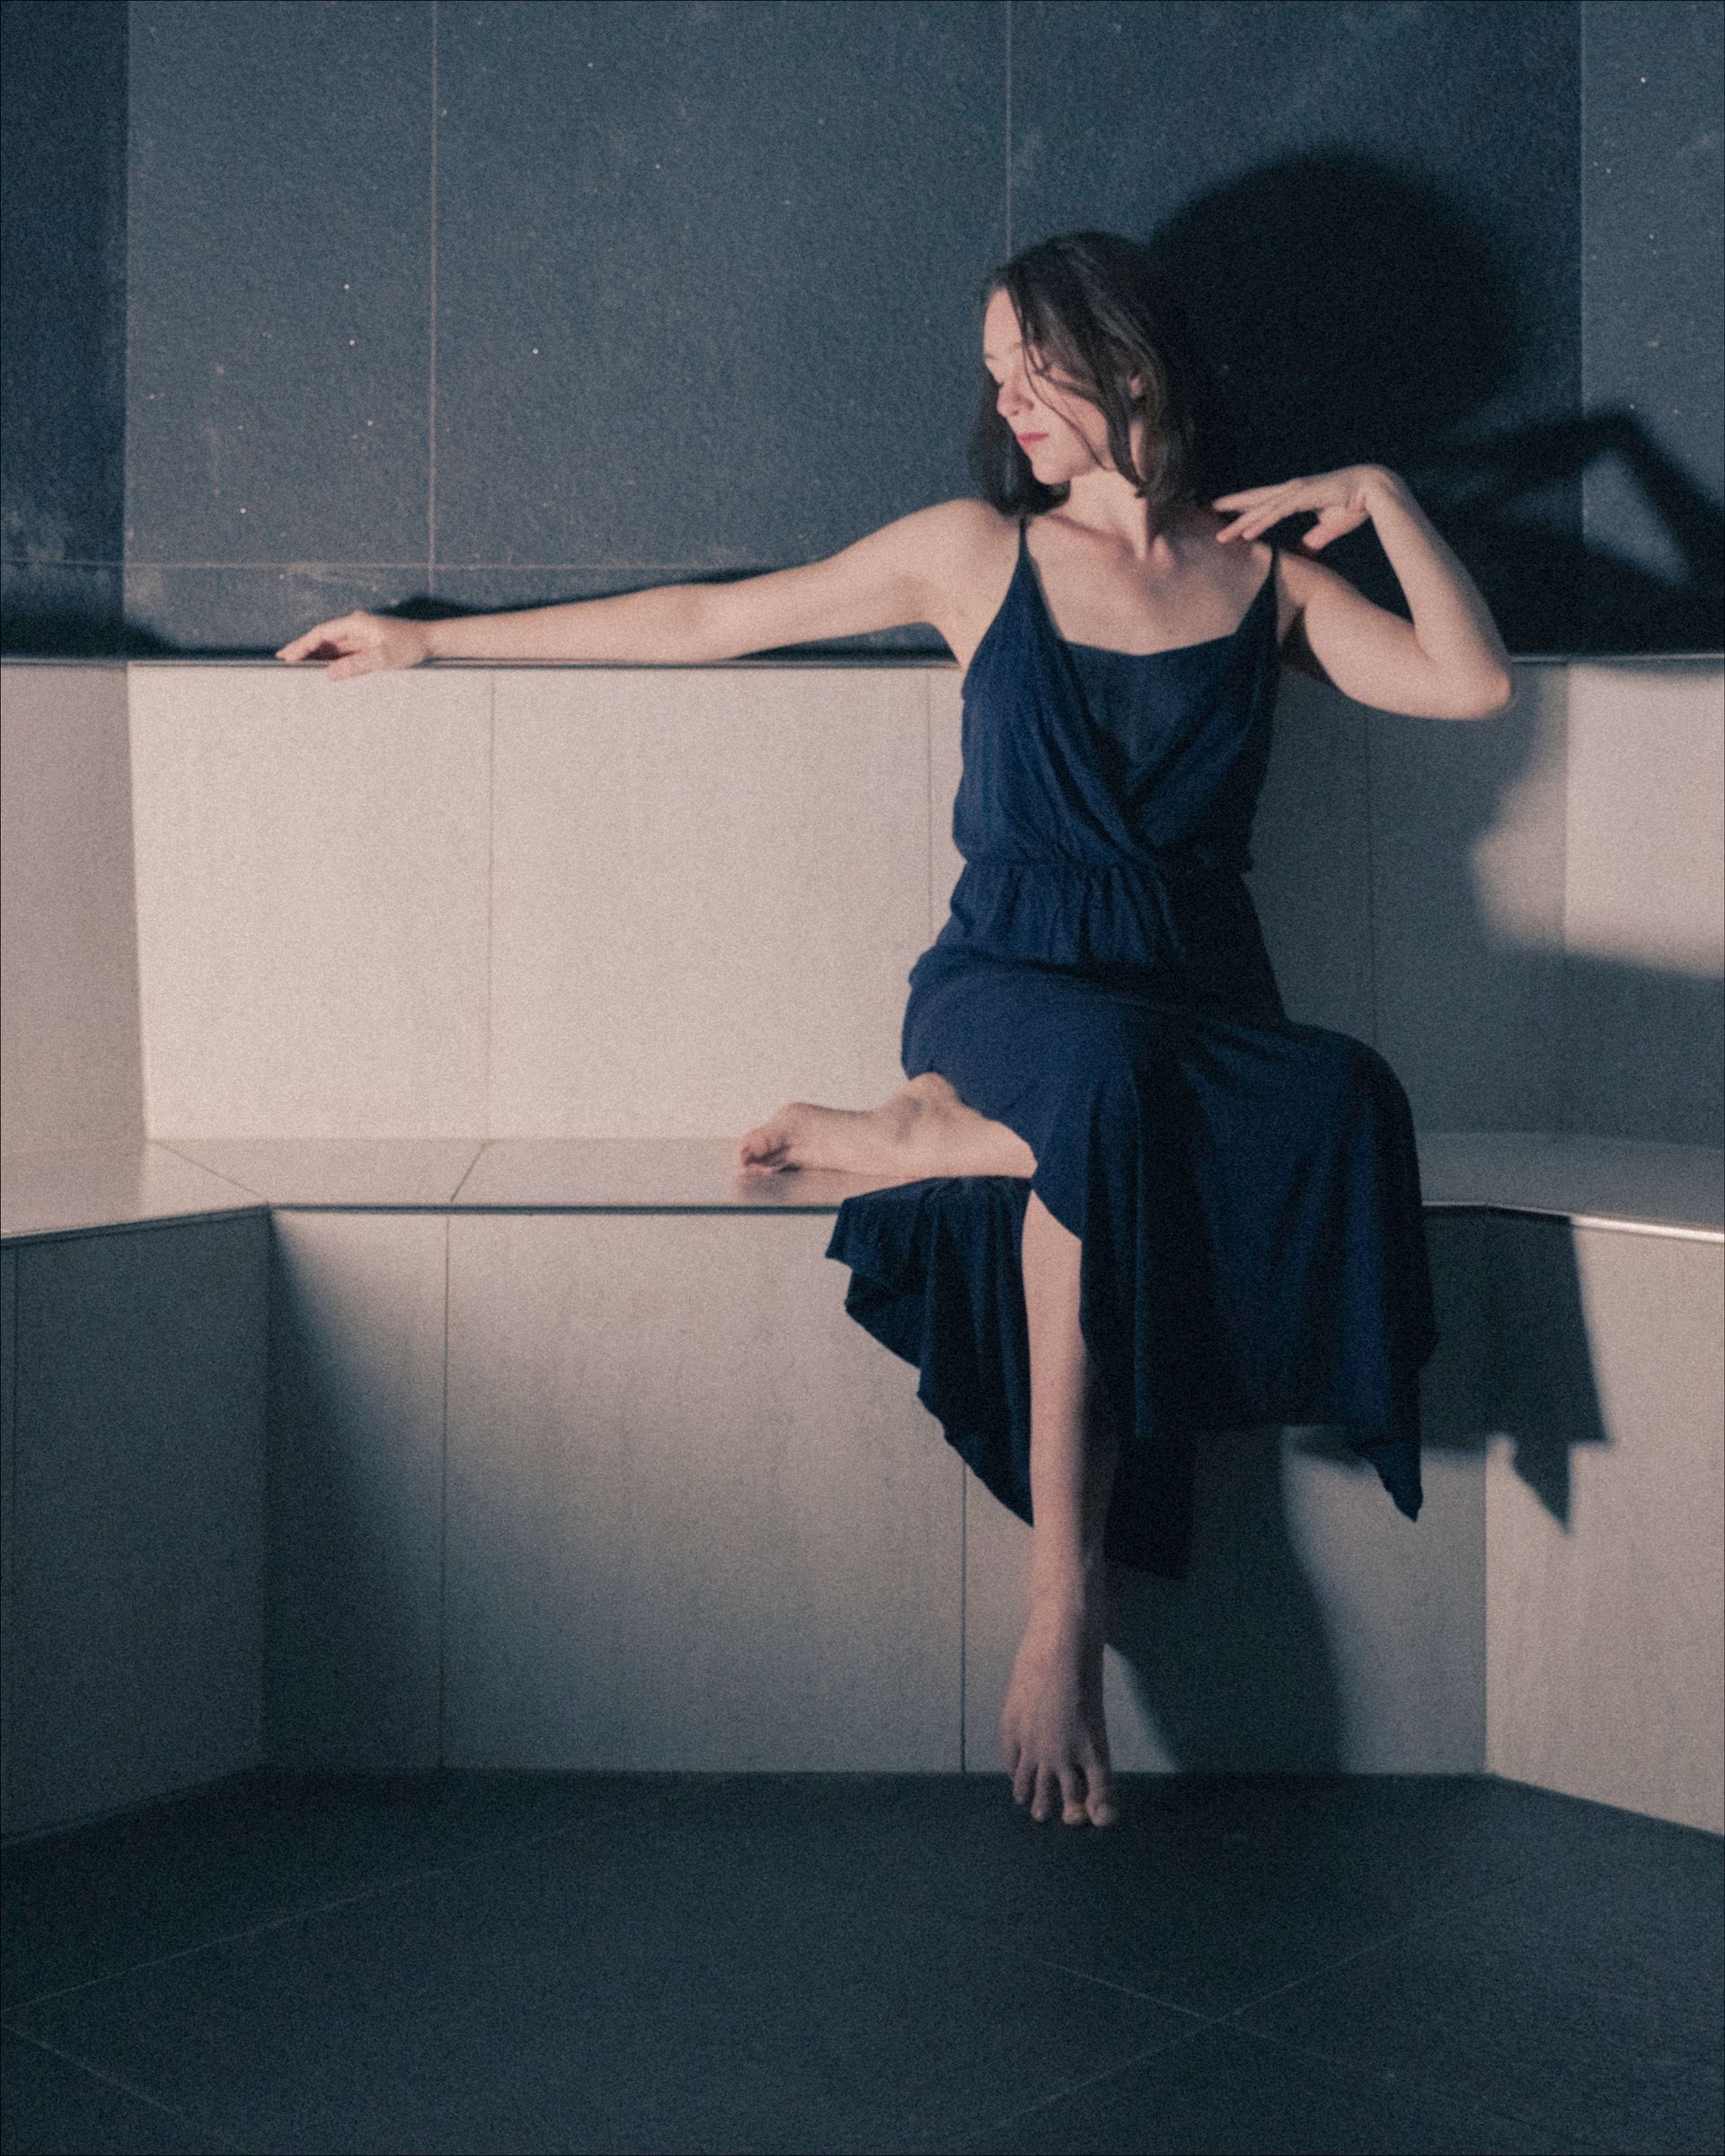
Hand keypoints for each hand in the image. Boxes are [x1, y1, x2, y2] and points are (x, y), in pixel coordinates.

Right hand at [275, 611, 431, 680]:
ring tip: (295, 665)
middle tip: (282, 659)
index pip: (322, 633)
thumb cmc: (410, 645)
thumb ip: (356, 665)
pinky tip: (321, 669)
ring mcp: (360, 637)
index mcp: (355, 624)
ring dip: (314, 655)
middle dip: (302, 648)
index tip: (289, 655)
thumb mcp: (383, 657)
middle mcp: (355, 627)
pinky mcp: (367, 646)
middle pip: (322, 638)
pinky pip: (343, 653)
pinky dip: (330, 660)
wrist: (431, 642)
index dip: (303, 644)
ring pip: (331, 646)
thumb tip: (330, 674)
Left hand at [1211, 465, 1394, 549]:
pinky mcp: (1304, 497)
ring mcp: (1296, 492)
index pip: (1262, 501)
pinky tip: (1245, 532)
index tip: (1223, 513)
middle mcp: (1291, 490)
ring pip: (1260, 509)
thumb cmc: (1353, 505)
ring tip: (1221, 535)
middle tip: (1207, 515)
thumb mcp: (1327, 528)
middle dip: (1230, 509)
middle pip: (1254, 501)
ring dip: (1239, 523)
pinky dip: (1260, 523)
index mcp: (1295, 495)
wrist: (1374, 491)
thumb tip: (1302, 555)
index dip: (1242, 507)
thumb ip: (1312, 540)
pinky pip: (1276, 513)